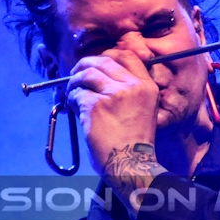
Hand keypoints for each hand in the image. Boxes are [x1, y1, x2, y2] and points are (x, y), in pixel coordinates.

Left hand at [66, 48, 159, 174]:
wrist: (132, 164)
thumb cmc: (135, 143)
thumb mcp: (145, 110)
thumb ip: (130, 91)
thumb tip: (102, 77)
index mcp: (147, 87)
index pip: (127, 55)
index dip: (108, 55)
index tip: (97, 63)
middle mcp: (132, 87)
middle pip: (104, 61)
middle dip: (85, 65)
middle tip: (76, 74)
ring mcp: (114, 95)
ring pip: (87, 75)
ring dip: (75, 82)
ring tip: (72, 93)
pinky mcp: (96, 106)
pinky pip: (78, 94)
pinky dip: (71, 99)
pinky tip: (73, 108)